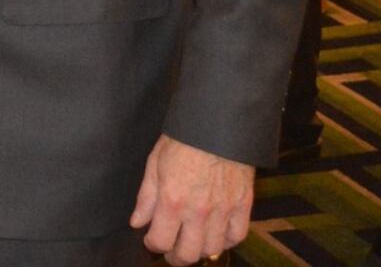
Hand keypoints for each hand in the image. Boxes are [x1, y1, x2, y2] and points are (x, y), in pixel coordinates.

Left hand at [129, 134, 252, 264]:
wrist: (218, 125)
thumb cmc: (182, 140)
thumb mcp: (154, 164)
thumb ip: (146, 197)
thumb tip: (137, 222)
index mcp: (172, 201)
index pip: (161, 241)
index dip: (152, 244)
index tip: (151, 239)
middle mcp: (198, 212)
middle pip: (188, 254)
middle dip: (176, 257)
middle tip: (172, 251)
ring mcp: (223, 211)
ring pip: (212, 250)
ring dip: (200, 250)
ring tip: (193, 242)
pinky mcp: (243, 206)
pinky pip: (236, 237)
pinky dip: (226, 241)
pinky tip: (216, 235)